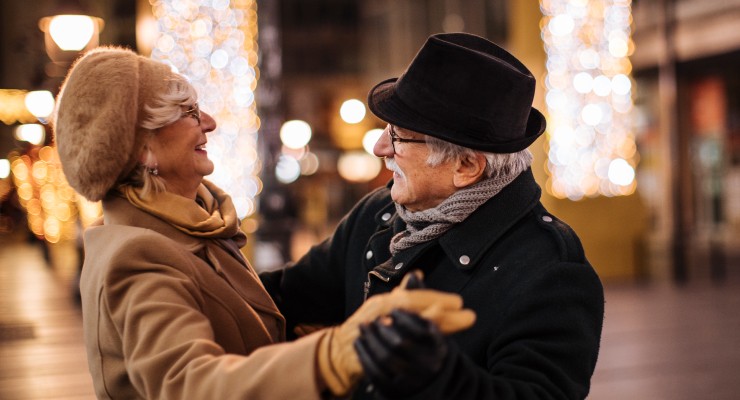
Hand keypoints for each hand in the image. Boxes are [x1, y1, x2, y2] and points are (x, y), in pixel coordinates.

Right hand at [316, 271, 474, 395]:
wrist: (339, 352)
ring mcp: (378, 333)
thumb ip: (402, 294)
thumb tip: (418, 275)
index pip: (414, 297)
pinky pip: (401, 347)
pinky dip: (419, 344)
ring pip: (411, 328)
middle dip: (444, 312)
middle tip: (468, 315)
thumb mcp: (383, 307)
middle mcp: (381, 314)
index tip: (459, 302)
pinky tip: (437, 344)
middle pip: (416, 310)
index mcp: (385, 303)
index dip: (438, 299)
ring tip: (459, 324)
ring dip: (437, 326)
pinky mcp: (376, 352)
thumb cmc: (367, 327)